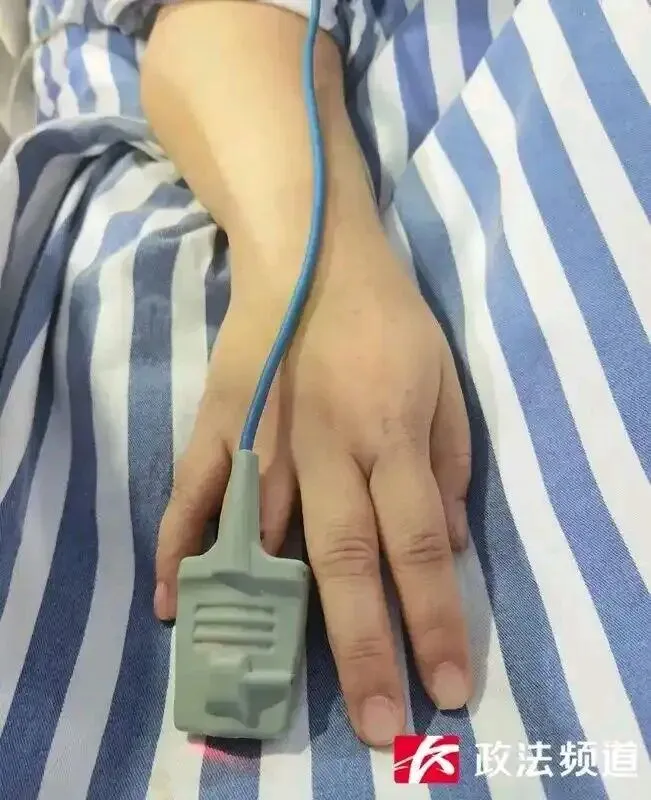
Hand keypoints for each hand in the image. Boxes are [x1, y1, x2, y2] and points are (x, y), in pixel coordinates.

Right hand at [154, 246, 471, 746]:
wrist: (310, 256)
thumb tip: (448, 546)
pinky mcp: (217, 427)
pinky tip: (173, 602)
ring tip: (268, 684)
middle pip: (346, 561)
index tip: (443, 689)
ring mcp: (263, 441)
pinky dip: (180, 548)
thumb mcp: (445, 380)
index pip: (417, 547)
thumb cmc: (388, 318)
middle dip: (364, 648)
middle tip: (379, 726)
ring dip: (268, 616)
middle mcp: (327, 451)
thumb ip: (450, 463)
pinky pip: (191, 494)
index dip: (433, 622)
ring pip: (267, 540)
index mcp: (390, 437)